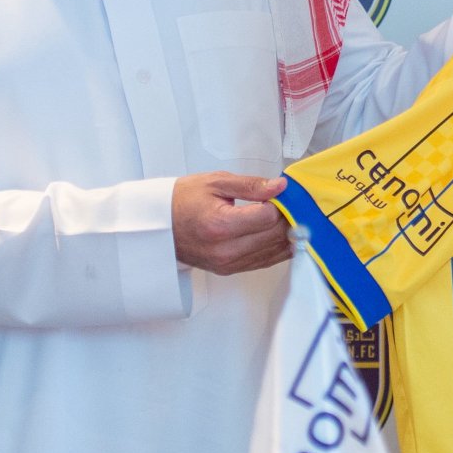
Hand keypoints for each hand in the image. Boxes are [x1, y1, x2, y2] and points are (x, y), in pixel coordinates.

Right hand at [172, 172, 291, 274]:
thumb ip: (251, 186)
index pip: (268, 218)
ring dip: (287, 235)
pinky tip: (282, 234)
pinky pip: (264, 261)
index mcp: (220, 225)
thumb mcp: (216, 182)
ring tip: (288, 216)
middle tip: (291, 204)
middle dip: (289, 219)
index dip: (281, 204)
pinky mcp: (230, 269)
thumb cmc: (183, 200)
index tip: (282, 193)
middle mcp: (225, 250)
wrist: (160, 225)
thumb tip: (280, 186)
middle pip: (274, 236)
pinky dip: (277, 248)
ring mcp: (228, 263)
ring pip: (274, 252)